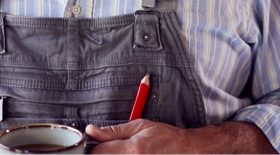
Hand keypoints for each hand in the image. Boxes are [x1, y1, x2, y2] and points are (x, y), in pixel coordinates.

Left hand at [86, 119, 277, 154]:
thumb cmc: (165, 138)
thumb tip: (90, 130)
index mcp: (133, 150)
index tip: (90, 147)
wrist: (189, 152)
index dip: (90, 149)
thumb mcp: (139, 127)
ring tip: (115, 154)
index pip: (98, 154)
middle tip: (103, 152)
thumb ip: (113, 132)